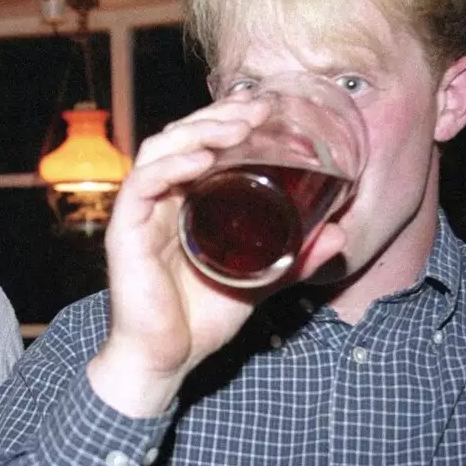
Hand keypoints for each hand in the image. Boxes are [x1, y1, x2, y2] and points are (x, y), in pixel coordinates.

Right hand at [88, 94, 347, 416]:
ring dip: (199, 130)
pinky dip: (171, 166)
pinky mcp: (125, 232)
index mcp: (186, 200)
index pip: (202, 141)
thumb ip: (297, 257)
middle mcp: (161, 198)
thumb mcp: (262, 278)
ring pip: (161, 149)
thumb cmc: (203, 318)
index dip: (230, 116)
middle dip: (220, 114)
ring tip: (238, 125)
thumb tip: (341, 233)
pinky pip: (142, 186)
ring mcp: (141, 212)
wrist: (167, 360)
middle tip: (260, 107)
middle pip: (182, 135)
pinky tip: (201, 159)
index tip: (267, 104)